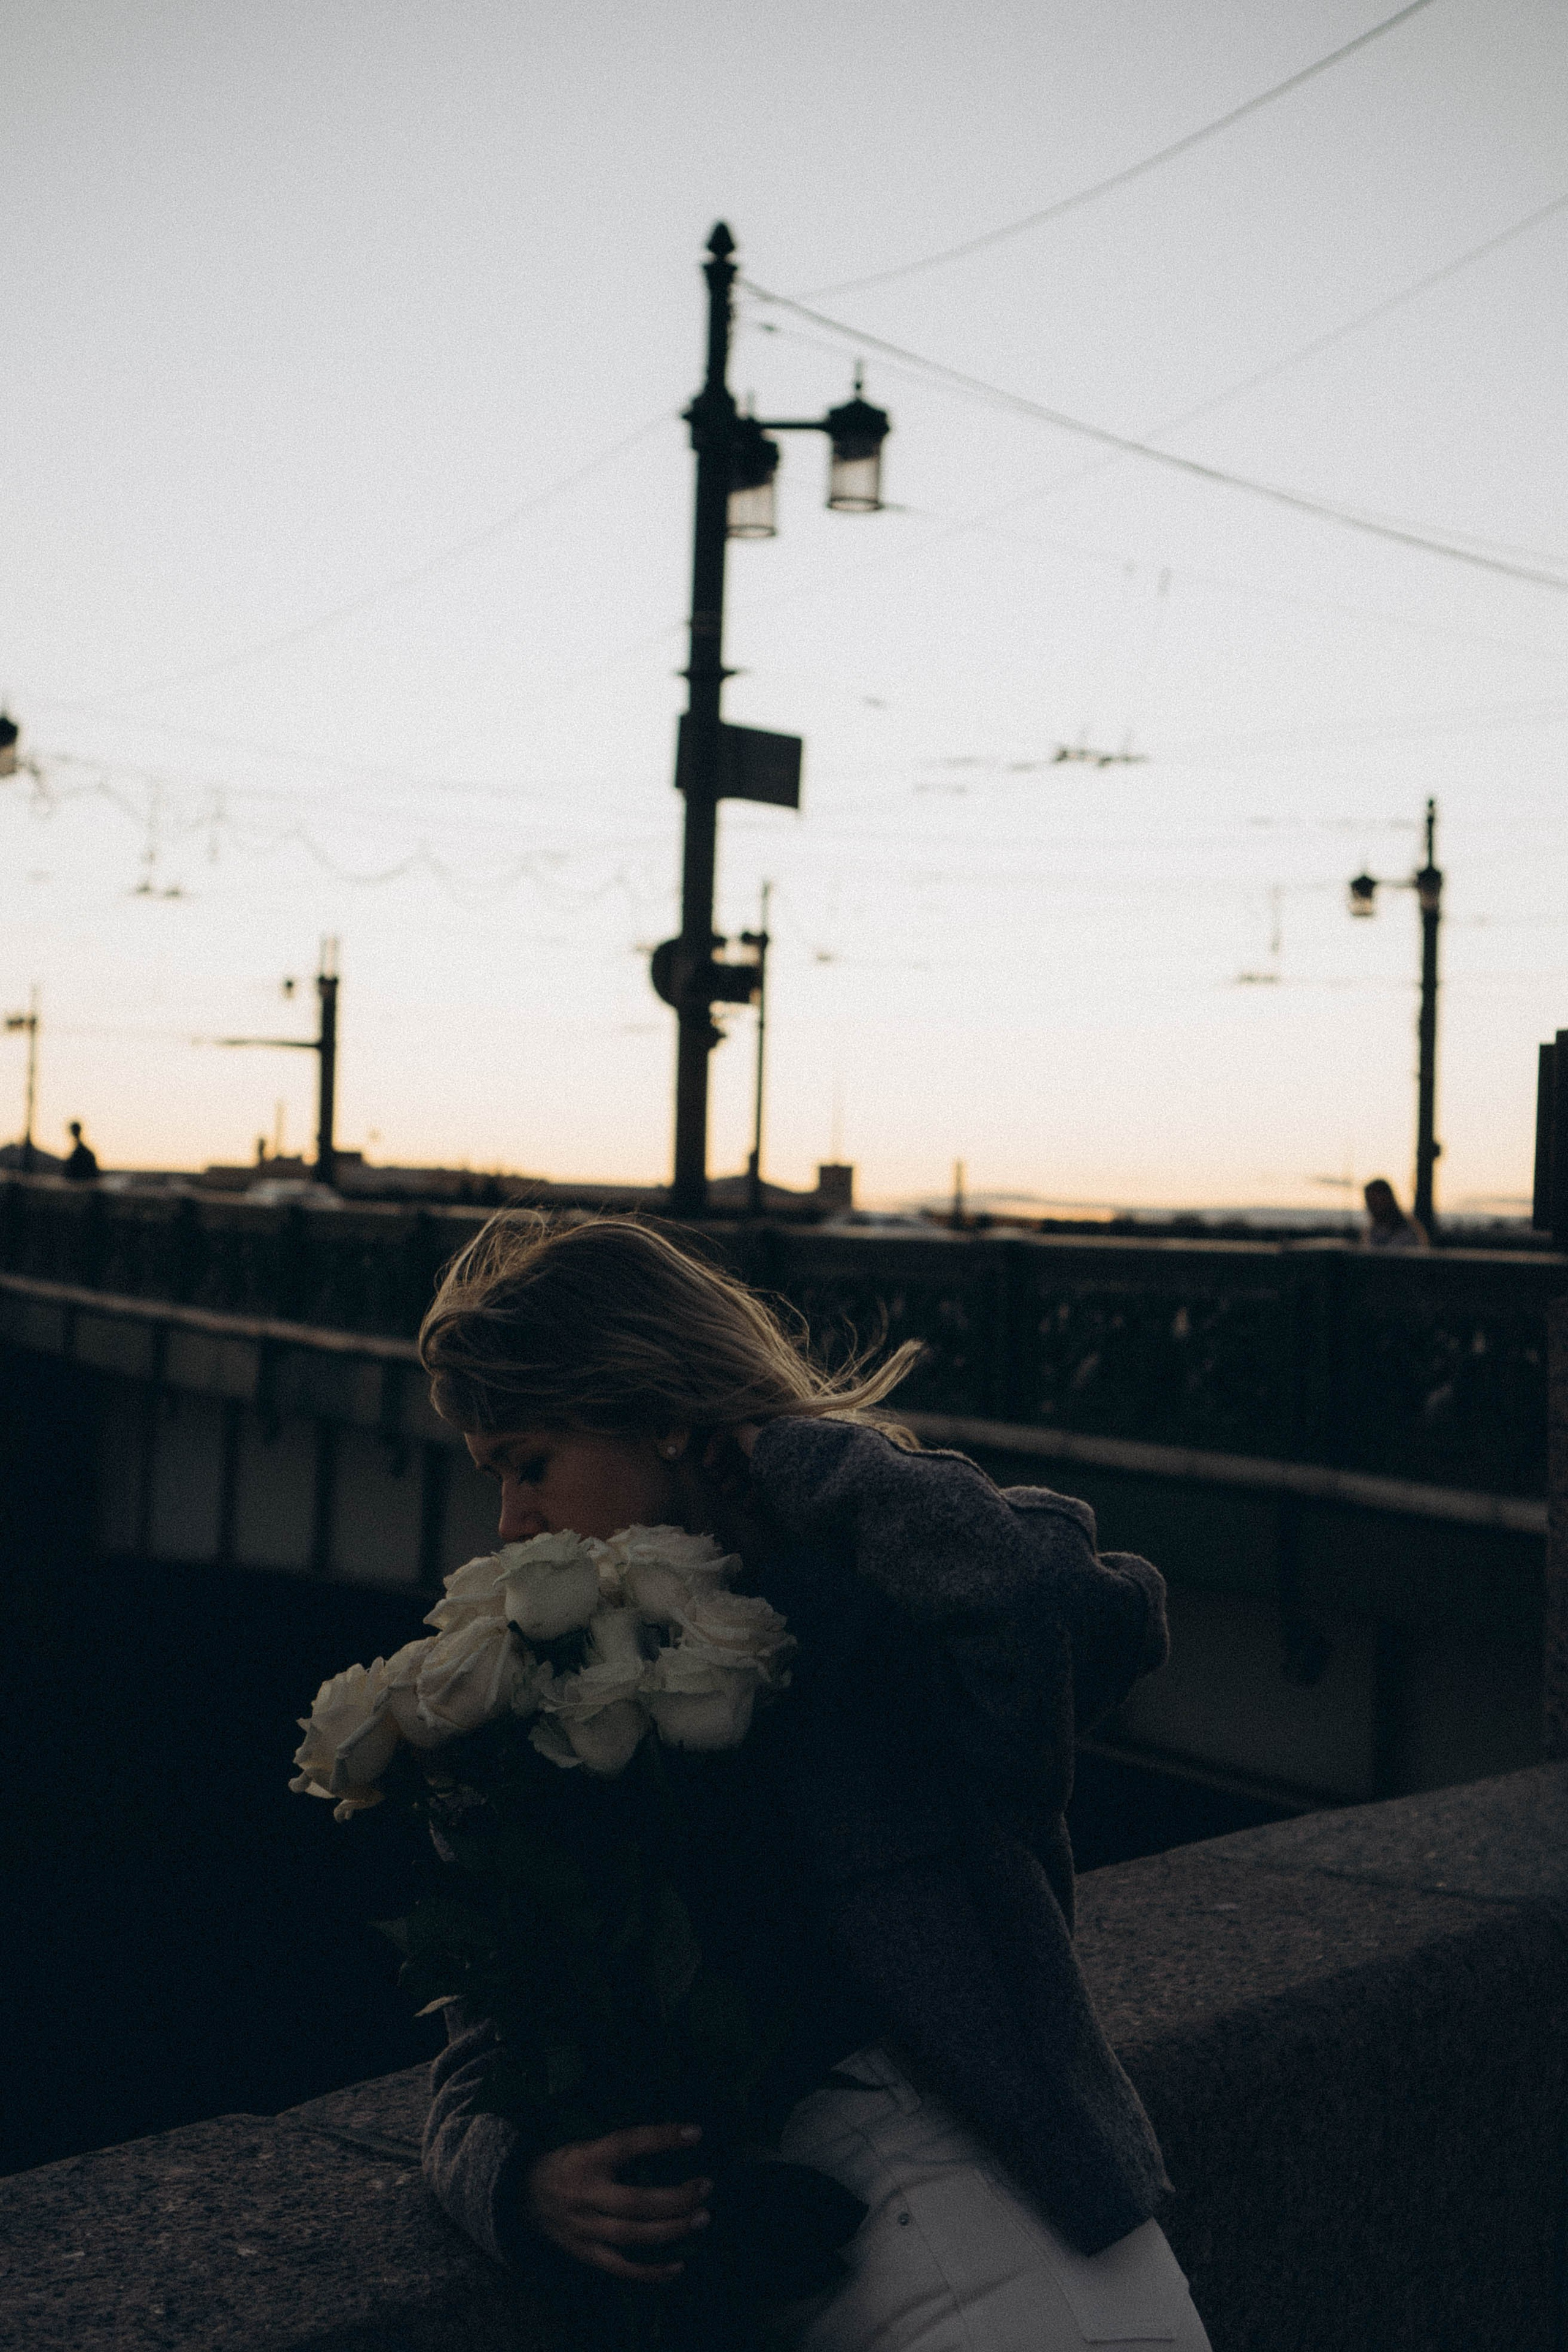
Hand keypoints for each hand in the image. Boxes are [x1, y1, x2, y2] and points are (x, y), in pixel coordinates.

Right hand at [524, 2124, 711, 2282]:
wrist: (522, 2195)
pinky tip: (678, 2266)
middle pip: (635, 2202)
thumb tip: (672, 2140)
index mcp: (586, 2159)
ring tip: (701, 2218)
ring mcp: (583, 2229)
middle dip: (675, 2198)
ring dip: (671, 2230)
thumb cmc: (567, 2164)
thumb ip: (620, 2148)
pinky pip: (620, 2268)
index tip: (695, 2134)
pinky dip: (650, 2271)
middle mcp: (584, 2195)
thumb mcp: (586, 2144)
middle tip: (706, 2187)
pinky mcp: (584, 2253)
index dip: (661, 2138)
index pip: (627, 2144)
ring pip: (631, 2236)